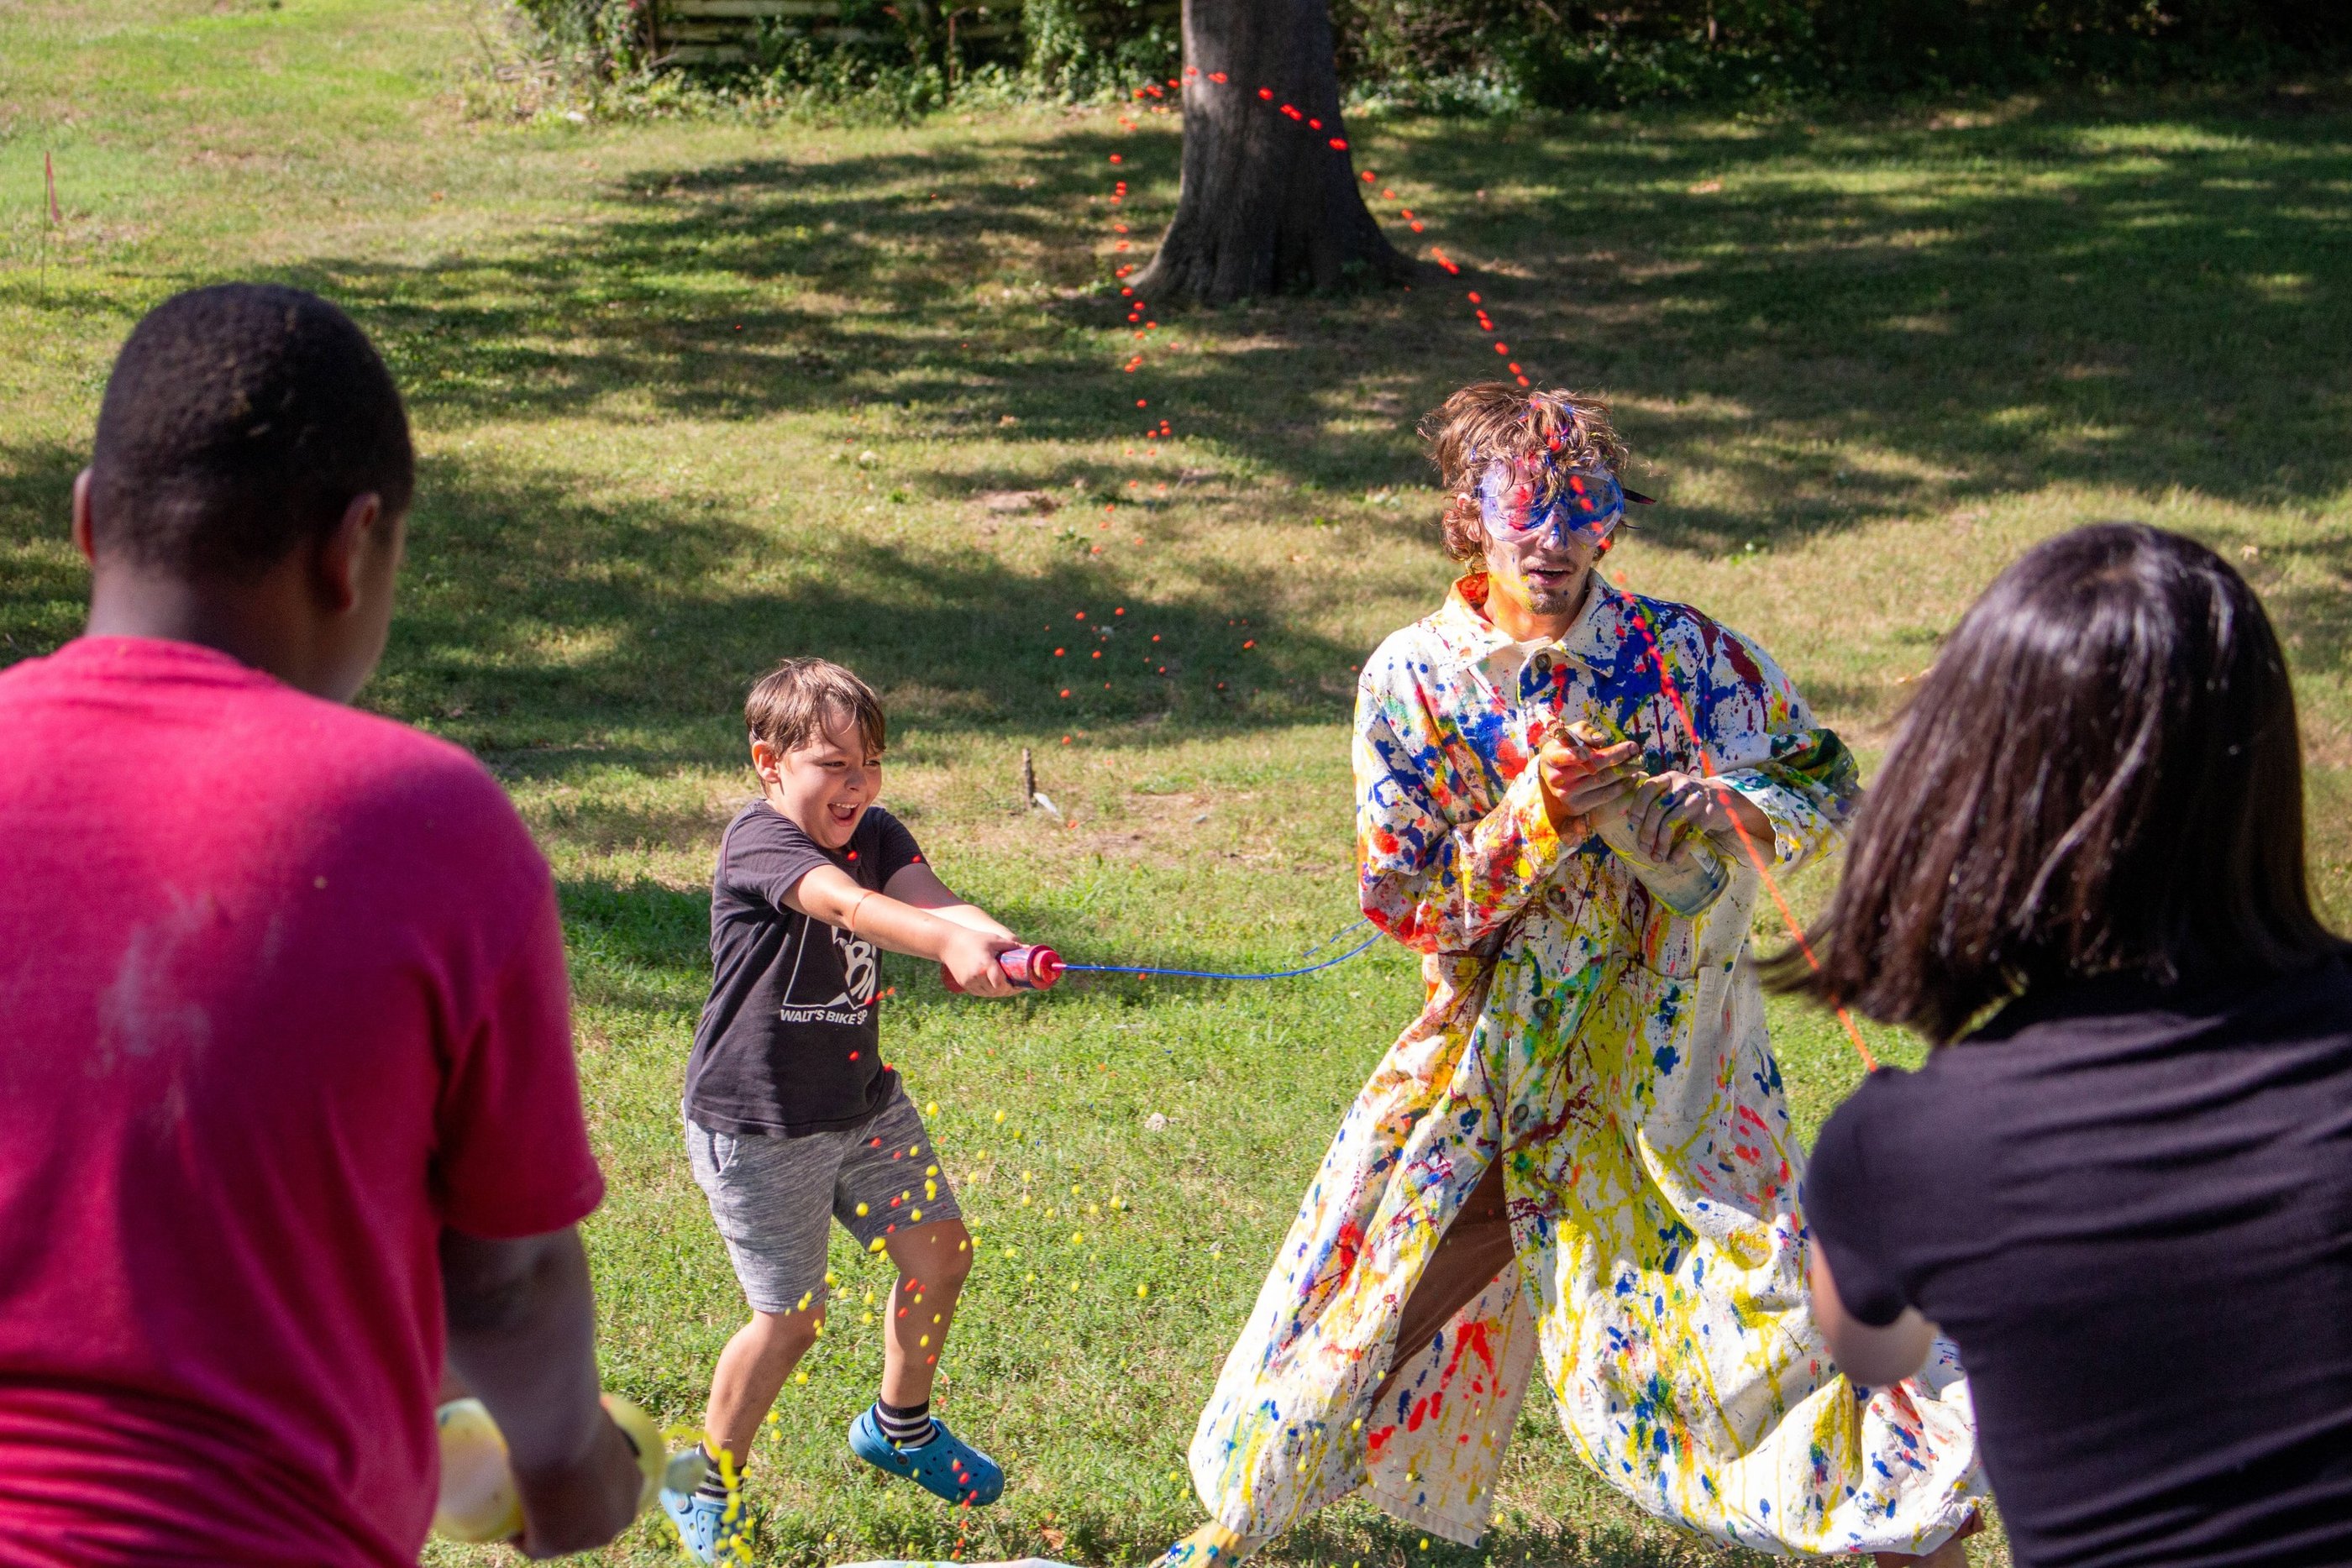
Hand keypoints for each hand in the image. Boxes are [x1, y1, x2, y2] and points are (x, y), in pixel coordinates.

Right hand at [513, 1410, 643, 1558]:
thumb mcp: (597, 1415)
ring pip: (558, 1539)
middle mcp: (615, 1522)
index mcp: (633, 1488)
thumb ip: (597, 1417)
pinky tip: (507, 1524)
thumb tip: (590, 1400)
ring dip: (540, 1526)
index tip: (560, 1477)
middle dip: (563, 1514)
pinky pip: (532, 1548)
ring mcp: (585, 1538)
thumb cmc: (579, 1410)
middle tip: (537, 1489)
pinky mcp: (554, 1545)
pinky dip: (518, 1538)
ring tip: (520, 1505)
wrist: (561, 1427)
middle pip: (584, 1525)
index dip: (583, 1493)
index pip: (606, 1499)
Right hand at [939, 926, 1018, 997]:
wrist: (949, 943)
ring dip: (999, 993)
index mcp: (985, 965)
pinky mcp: (964, 984)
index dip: (1012, 987)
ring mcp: (969, 981)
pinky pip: (980, 993)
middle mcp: (976, 976)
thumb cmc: (974, 939)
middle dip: (1008, 991)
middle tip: (1017, 987)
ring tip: (1009, 988)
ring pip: (989, 994)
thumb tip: (1028, 948)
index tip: (1020, 985)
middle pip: (996, 991)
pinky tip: (996, 988)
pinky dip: (989, 992)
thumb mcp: (993, 939)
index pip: (1001, 984)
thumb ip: (1011, 945)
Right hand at [1536, 731, 1640, 834]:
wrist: (1553, 779)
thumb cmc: (1565, 749)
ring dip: (1624, 770)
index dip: (1580, 751)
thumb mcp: (1568, 736)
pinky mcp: (1578, 806)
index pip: (1563, 755)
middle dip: (1617, 756)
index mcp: (1551, 757)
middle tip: (1635, 749)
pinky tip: (1632, 777)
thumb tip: (1601, 740)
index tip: (1602, 743)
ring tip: (1639, 762)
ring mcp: (1567, 794)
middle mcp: (1556, 778)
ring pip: (1602, 780)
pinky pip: (1605, 796)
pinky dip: (1621, 786)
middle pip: (1592, 766)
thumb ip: (1582, 731)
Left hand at [1624, 771, 1771, 861]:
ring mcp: (1696, 801)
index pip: (1648, 788)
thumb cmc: (1691, 797)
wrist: (1726, 798)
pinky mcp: (1708, 816)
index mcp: (1670, 778)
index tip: (1633, 821)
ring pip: (1670, 824)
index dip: (1638, 805)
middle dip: (1647, 832)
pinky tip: (1672, 860)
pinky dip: (1679, 851)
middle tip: (1643, 848)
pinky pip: (1690, 836)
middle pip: (1657, 810)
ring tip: (1656, 857)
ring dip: (1660, 844)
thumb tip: (1632, 821)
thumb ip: (1658, 797)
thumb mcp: (1675, 789)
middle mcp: (1682, 787)